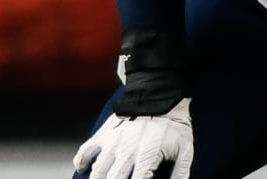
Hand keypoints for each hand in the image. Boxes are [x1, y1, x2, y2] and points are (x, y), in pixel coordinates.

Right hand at [73, 98, 193, 178]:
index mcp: (148, 155)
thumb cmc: (173, 125)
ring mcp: (113, 141)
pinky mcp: (104, 133)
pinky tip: (84, 170)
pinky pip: (85, 151)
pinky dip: (81, 163)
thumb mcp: (185, 148)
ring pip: (98, 170)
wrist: (159, 95)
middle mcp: (128, 150)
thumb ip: (181, 172)